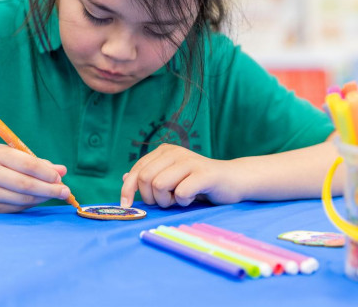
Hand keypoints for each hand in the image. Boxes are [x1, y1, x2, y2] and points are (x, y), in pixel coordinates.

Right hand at [0, 144, 71, 212]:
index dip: (46, 173)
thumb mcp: (9, 155)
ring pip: (22, 199)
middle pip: (25, 185)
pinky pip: (16, 208)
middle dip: (49, 189)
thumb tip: (62, 171)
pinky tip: (39, 199)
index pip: (27, 164)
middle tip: (65, 192)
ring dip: (42, 198)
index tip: (60, 177)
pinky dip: (31, 204)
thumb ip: (36, 162)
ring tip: (55, 194)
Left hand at [119, 143, 245, 207]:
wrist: (233, 180)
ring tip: (180, 199)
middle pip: (145, 178)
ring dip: (167, 201)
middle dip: (152, 198)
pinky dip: (183, 202)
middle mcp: (175, 152)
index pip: (137, 170)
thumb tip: (124, 178)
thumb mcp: (171, 178)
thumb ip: (150, 176)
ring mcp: (190, 161)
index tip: (126, 206)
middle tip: (167, 201)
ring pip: (159, 185)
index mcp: (164, 151)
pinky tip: (193, 197)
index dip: (128, 189)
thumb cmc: (199, 183)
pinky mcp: (204, 174)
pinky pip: (181, 193)